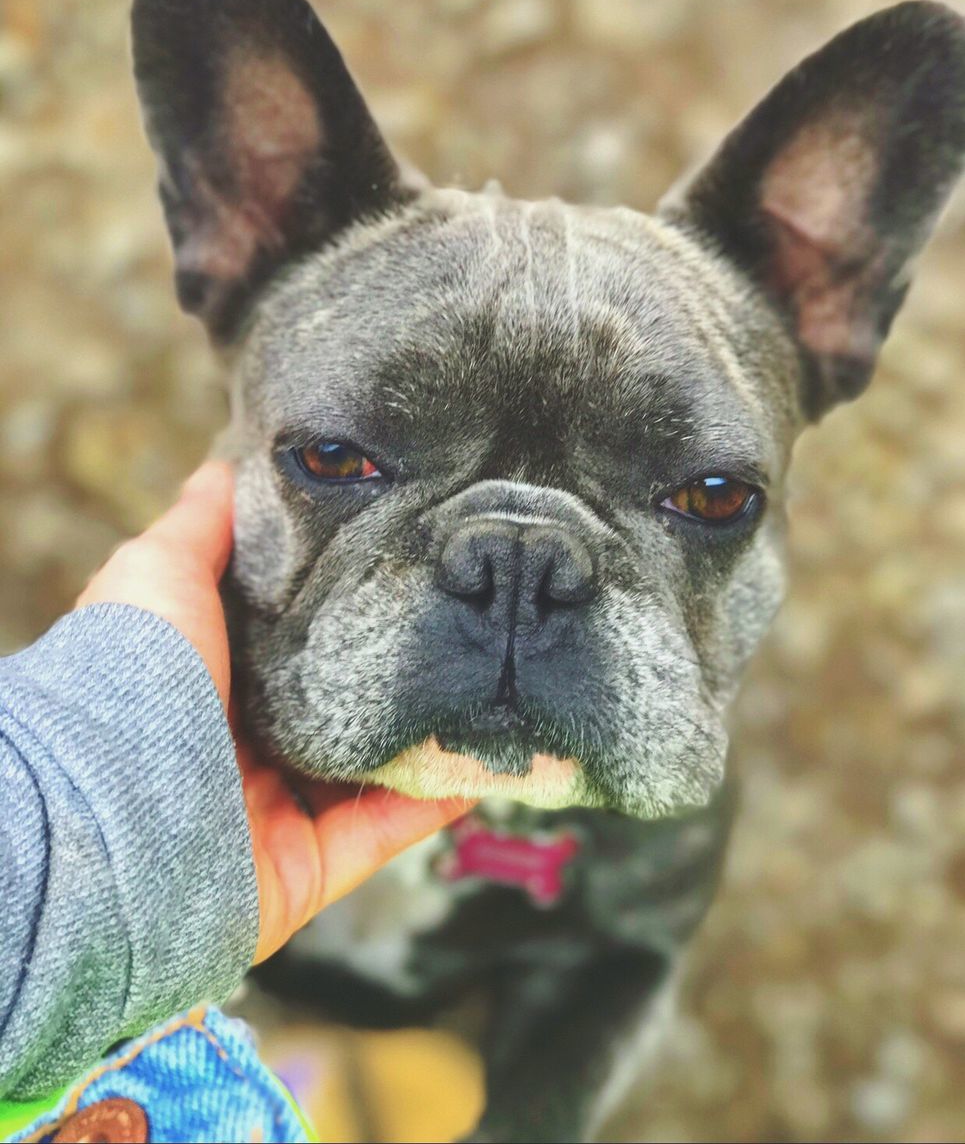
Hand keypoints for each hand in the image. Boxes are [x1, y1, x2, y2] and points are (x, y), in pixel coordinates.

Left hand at [77, 461, 471, 963]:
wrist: (109, 813)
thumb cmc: (129, 678)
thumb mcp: (158, 574)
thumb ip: (202, 526)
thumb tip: (231, 464)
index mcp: (208, 680)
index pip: (288, 642)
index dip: (339, 609)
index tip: (399, 569)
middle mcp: (239, 748)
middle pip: (332, 707)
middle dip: (389, 676)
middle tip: (459, 631)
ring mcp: (272, 812)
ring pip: (366, 774)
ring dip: (423, 742)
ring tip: (487, 696)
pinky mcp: (303, 869)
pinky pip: (382, 835)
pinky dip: (430, 804)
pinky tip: (479, 764)